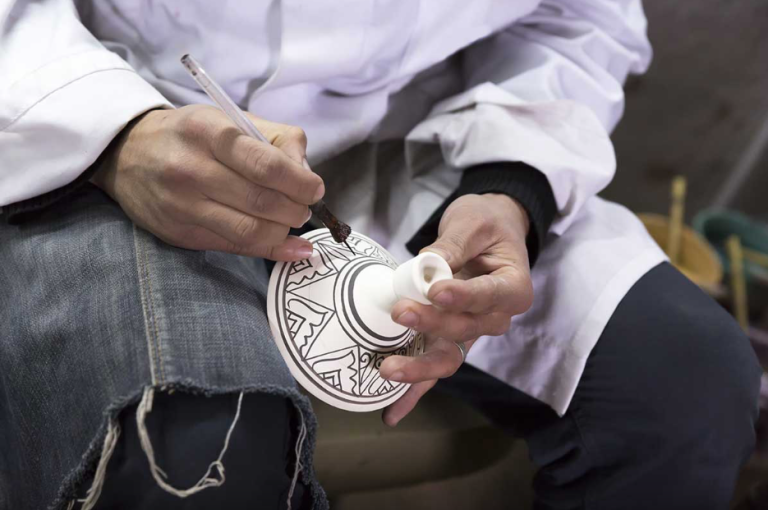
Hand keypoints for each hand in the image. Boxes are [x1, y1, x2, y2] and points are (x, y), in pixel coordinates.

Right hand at [91, 105, 324, 260]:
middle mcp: (192, 170)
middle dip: (297, 209)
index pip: (267, 165)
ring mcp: (183, 206)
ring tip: (292, 222)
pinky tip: (291, 247)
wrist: (127, 153)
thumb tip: (308, 174)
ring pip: (250, 231)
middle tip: (305, 207)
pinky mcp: (180, 234)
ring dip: (284, 232)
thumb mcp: (231, 119)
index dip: (301, 183)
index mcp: (210, 133)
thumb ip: (278, 139)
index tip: (316, 189)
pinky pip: (234, 248)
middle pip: (263, 201)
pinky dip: (270, 250)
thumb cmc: (192, 135)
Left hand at [380, 193, 533, 425]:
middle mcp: (495, 317)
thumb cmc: (487, 224)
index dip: (464, 296)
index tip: (437, 290)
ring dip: (419, 368)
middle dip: (431, 324)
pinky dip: (415, 390)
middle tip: (400, 312)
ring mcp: (471, 332)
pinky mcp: (449, 338)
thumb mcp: (472, 222)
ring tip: (388, 369)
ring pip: (449, 357)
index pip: (490, 295)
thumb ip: (452, 245)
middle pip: (465, 329)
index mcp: (512, 287)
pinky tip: (392, 411)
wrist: (489, 233)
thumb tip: (428, 266)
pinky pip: (433, 366)